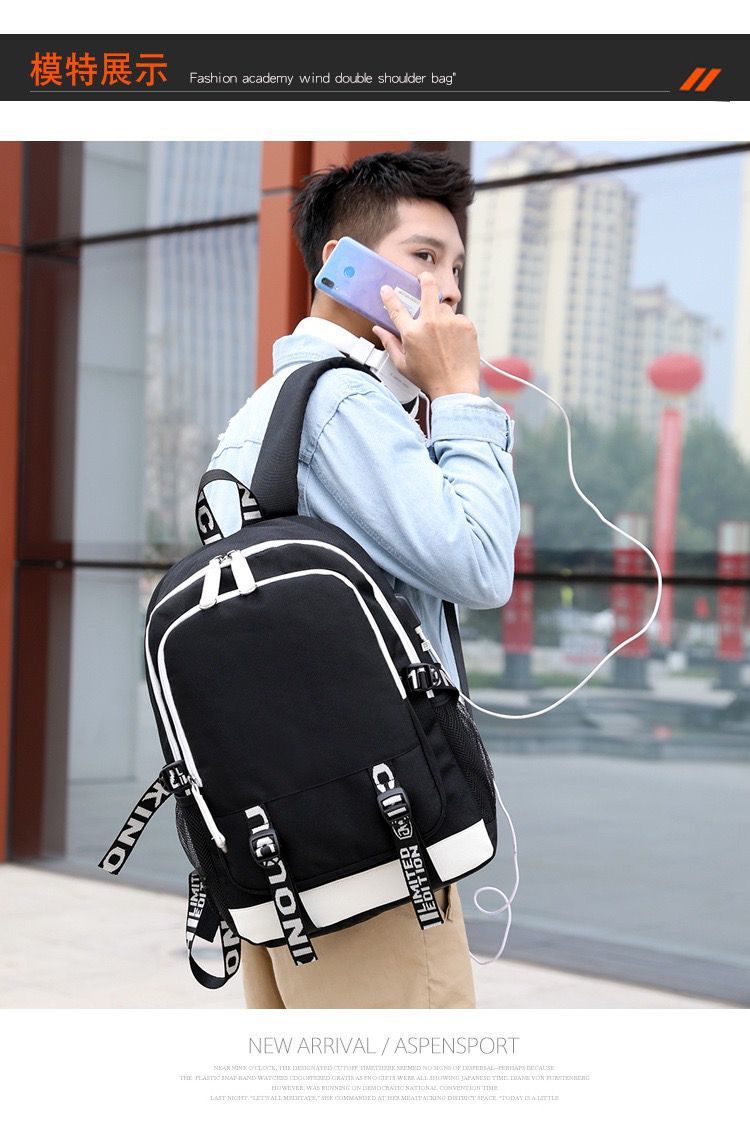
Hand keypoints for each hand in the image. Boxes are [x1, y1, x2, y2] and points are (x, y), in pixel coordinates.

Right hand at [372, 272, 480, 399]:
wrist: (455, 388)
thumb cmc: (429, 379)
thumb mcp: (403, 364)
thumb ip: (390, 343)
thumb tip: (379, 329)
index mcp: (412, 333)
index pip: (396, 308)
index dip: (389, 296)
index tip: (387, 289)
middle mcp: (430, 323)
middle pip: (428, 288)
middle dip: (425, 279)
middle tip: (425, 278)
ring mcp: (450, 322)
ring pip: (444, 309)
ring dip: (442, 317)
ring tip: (443, 337)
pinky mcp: (466, 325)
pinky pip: (458, 319)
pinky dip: (456, 327)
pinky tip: (454, 343)